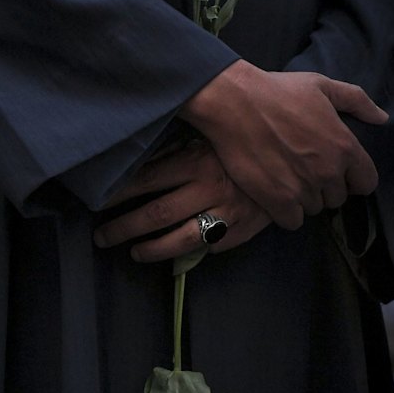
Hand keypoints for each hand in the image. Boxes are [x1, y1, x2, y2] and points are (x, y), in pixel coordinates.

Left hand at [93, 140, 270, 261]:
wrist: (294, 154)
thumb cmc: (241, 140)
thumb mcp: (206, 136)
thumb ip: (175, 151)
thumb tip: (138, 163)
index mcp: (197, 161)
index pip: (146, 181)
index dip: (118, 195)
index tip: (99, 204)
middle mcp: (210, 188)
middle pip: (156, 214)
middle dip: (124, 228)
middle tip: (103, 237)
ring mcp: (229, 212)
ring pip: (182, 239)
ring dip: (152, 249)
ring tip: (134, 252)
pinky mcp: (244, 228)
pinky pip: (213, 246)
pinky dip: (193, 253)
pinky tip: (177, 255)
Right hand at [180, 60, 387, 229]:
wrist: (234, 103)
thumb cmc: (277, 91)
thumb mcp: (321, 86)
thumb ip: (356, 101)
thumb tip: (381, 117)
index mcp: (345, 146)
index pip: (367, 183)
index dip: (353, 180)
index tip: (338, 173)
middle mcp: (328, 171)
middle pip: (337, 199)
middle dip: (324, 188)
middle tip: (303, 170)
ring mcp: (303, 188)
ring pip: (313, 209)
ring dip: (303, 198)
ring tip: (286, 178)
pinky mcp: (277, 200)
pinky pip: (293, 221)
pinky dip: (285, 212)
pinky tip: (275, 194)